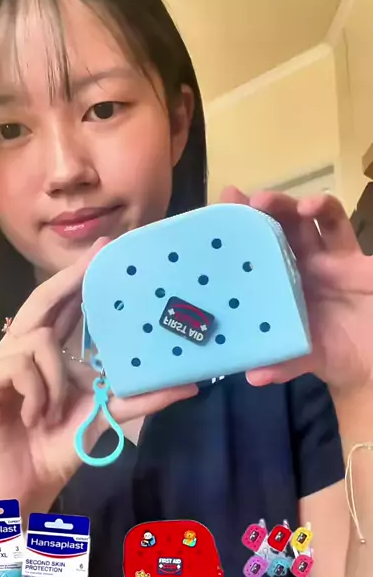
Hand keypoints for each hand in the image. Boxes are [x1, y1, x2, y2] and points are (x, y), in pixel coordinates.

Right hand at [0, 238, 196, 510]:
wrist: (23, 493)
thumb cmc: (56, 455)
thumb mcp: (103, 418)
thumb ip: (139, 398)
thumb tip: (190, 384)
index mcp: (44, 359)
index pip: (61, 311)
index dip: (80, 281)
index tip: (106, 251)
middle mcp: (15, 354)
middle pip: (41, 304)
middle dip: (71, 279)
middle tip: (99, 256)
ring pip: (37, 340)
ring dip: (55, 379)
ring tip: (50, 413)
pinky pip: (17, 365)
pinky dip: (34, 392)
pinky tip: (30, 417)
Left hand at [219, 186, 372, 397]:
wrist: (371, 362)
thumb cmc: (332, 353)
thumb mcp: (302, 359)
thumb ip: (281, 364)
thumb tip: (253, 375)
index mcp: (280, 285)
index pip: (255, 251)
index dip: (238, 232)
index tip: (218, 214)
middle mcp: (302, 265)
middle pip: (278, 227)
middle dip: (260, 209)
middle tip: (242, 200)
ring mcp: (329, 258)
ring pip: (307, 219)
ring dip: (289, 204)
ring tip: (271, 202)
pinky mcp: (356, 258)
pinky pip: (339, 227)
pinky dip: (326, 209)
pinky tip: (313, 206)